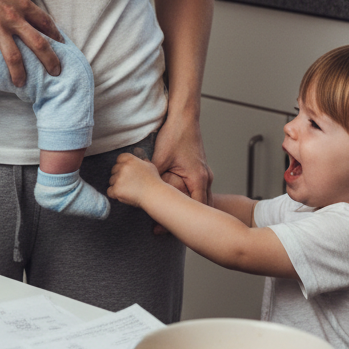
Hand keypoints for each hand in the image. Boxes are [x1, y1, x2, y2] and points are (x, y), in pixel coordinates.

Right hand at [0, 0, 61, 84]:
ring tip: (20, 84)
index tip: (61, 43)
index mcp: (23, 3)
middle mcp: (14, 18)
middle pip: (38, 44)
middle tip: (56, 72)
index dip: (55, 34)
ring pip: (13, 56)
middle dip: (49, 60)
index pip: (45, 22)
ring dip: (18, 72)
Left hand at [108, 151, 162, 207]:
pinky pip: (110, 191)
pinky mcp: (116, 189)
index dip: (122, 165)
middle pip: (114, 170)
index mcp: (130, 160)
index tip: (126, 172)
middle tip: (128, 183)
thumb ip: (142, 161)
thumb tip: (141, 159)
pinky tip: (124, 195)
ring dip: (117, 185)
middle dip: (119, 176)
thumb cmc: (154, 181)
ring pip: (111, 181)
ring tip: (129, 190)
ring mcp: (119, 178)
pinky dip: (115, 194)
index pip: (119, 159)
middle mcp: (123, 167)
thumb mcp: (150, 166)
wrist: (154, 194)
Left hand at [147, 116, 211, 233]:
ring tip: (169, 221)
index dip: (179, 222)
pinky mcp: (198, 170)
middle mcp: (205, 178)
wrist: (185, 117)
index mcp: (198, 178)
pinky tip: (175, 203)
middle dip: (183, 220)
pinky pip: (195, 191)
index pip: (194, 208)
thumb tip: (143, 192)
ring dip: (186, 210)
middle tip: (164, 230)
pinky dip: (187, 199)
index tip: (164, 230)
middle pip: (198, 208)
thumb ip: (154, 176)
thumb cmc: (177, 134)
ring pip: (198, 200)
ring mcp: (203, 174)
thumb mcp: (161, 158)